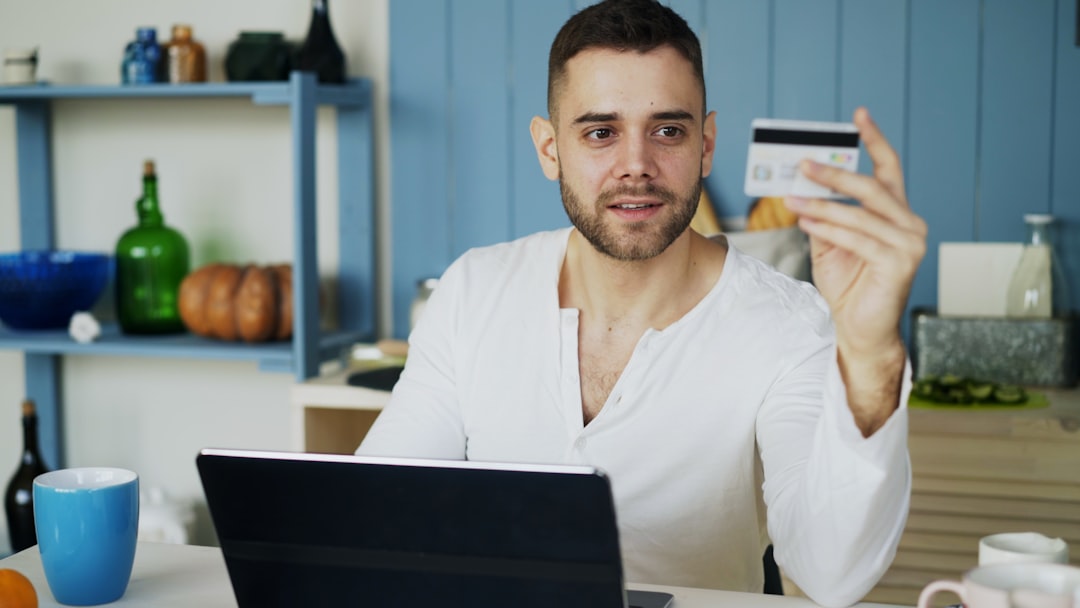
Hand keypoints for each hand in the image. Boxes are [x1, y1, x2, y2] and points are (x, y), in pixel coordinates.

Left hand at [784, 107, 926, 433]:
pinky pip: (857, 238)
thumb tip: (802, 186)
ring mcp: (910, 244)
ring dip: (821, 204)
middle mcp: (910, 224)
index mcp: (897, 214)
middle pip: (871, 187)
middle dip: (835, 173)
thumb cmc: (849, 284)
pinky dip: (828, 227)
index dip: (875, 140)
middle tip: (803, 163)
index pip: (888, 170)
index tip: (859, 114)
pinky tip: (806, 221)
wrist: (860, 328)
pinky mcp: (899, 263)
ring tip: (791, 197)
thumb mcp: (831, 242)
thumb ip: (824, 214)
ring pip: (859, 213)